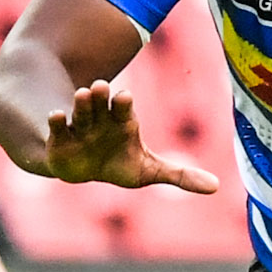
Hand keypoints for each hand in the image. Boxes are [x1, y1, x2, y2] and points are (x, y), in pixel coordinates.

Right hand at [44, 80, 218, 193]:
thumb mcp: (150, 171)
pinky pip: (58, 126)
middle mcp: (101, 118)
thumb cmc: (119, 163)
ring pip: (81, 111)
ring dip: (81, 103)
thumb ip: (180, 175)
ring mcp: (79, 126)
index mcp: (123, 121)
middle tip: (100, 86)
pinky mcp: (60, 138)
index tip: (125, 96)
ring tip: (82, 94)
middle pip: (102, 103)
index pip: (124, 108)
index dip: (123, 103)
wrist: (84, 170)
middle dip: (101, 95)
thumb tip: (215, 186)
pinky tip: (56, 115)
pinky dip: (57, 120)